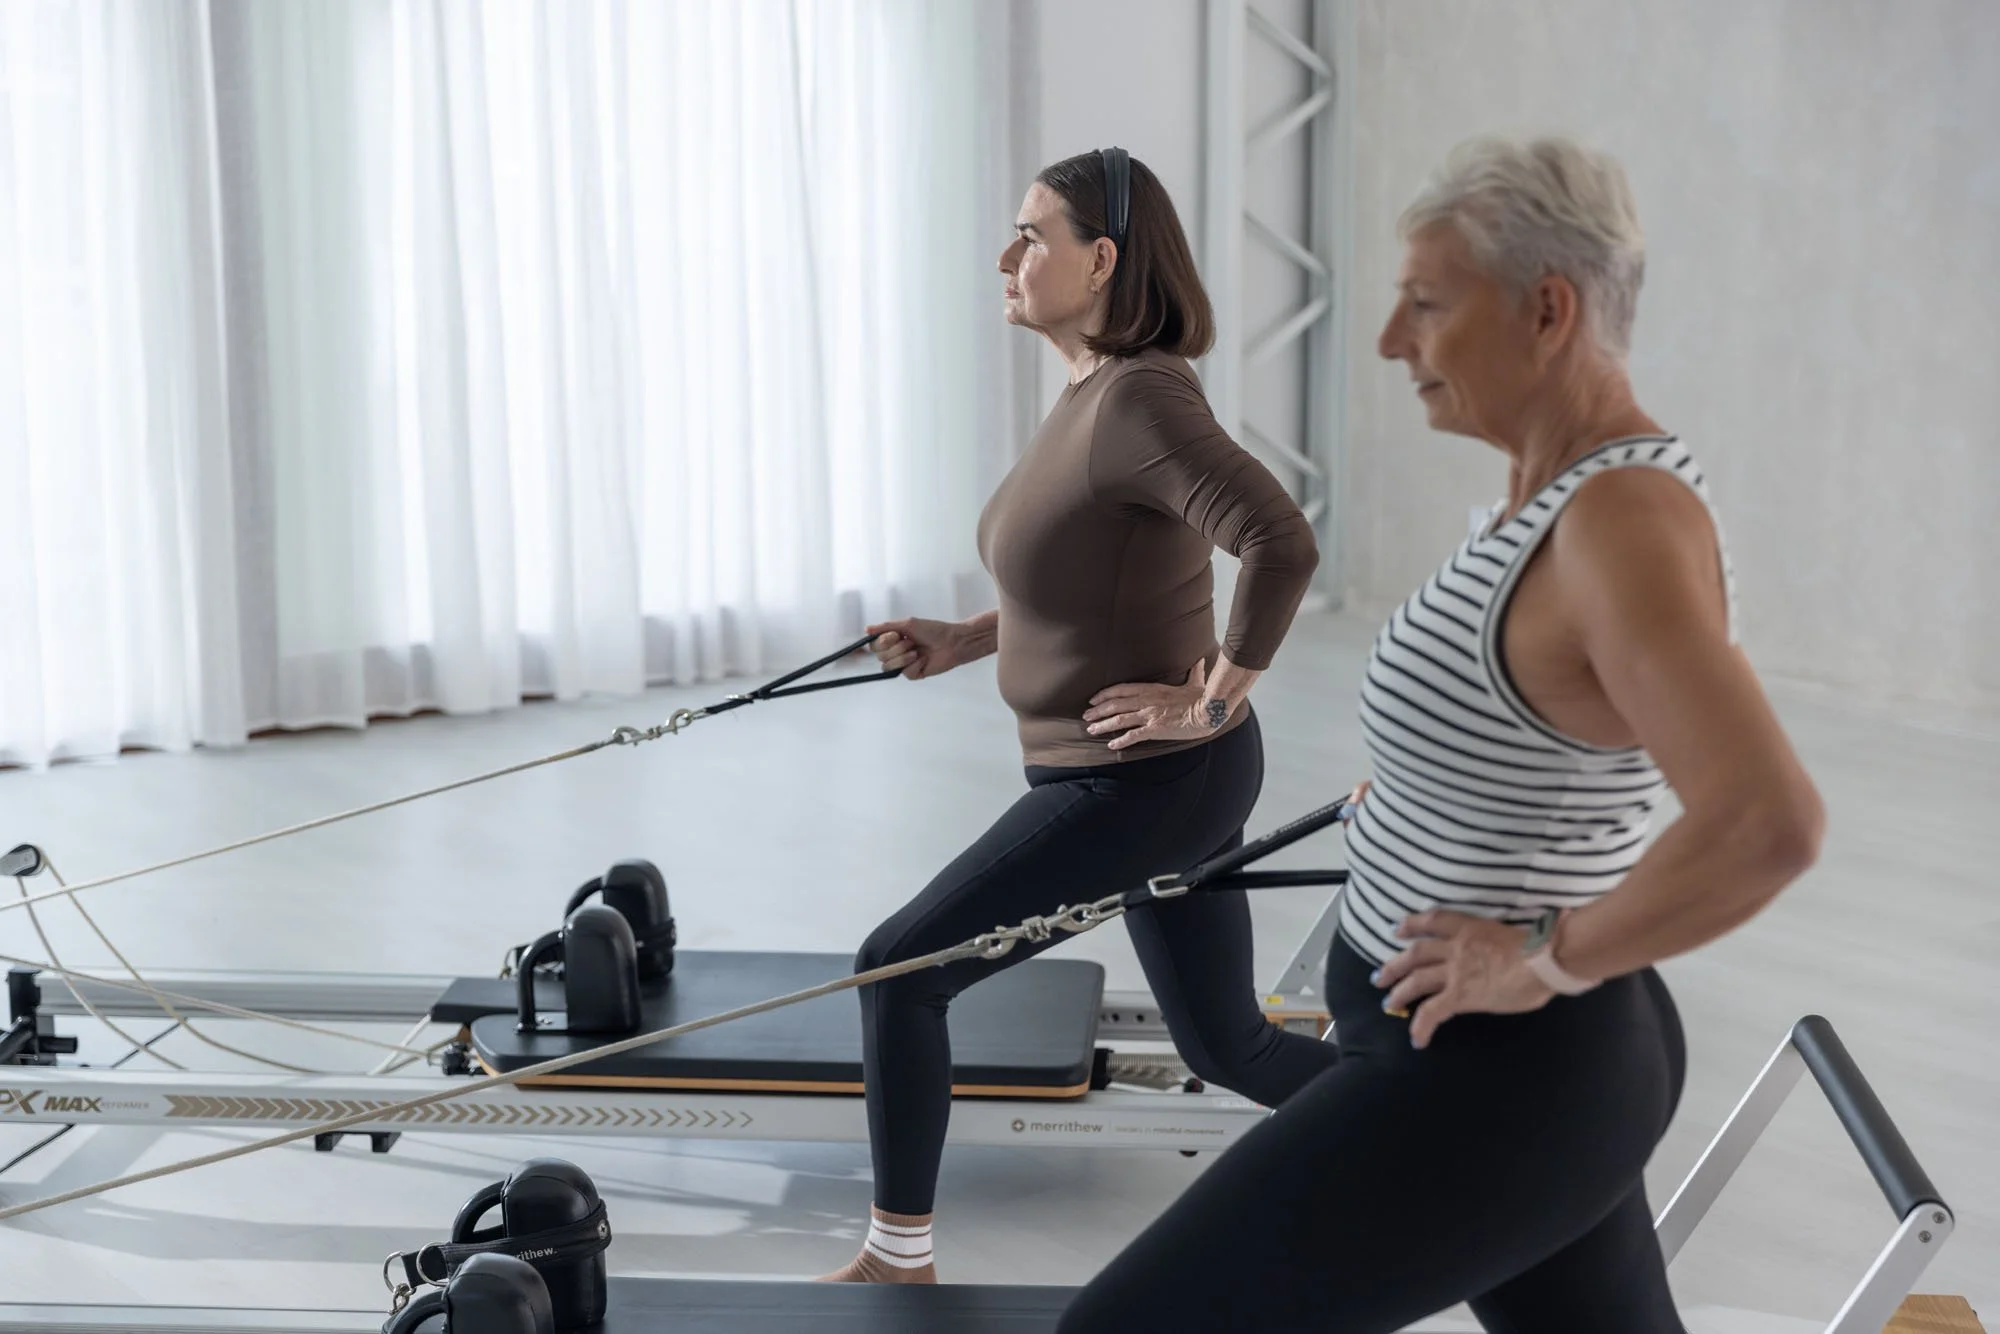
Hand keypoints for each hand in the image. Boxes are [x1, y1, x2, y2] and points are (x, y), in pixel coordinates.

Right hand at [866, 617, 977, 680]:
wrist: (953, 642)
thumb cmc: (933, 630)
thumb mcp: (908, 624)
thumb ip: (886, 627)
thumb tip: (866, 629)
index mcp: (893, 640)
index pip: (874, 646)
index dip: (882, 642)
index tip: (895, 635)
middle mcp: (896, 652)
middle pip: (880, 657)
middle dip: (896, 649)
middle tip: (911, 642)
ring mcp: (904, 664)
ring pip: (889, 667)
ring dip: (903, 657)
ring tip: (917, 651)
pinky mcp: (914, 674)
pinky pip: (905, 673)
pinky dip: (915, 665)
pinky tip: (924, 659)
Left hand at [1083, 658, 1220, 751]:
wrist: (1208, 711)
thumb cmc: (1202, 697)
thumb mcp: (1195, 682)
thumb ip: (1194, 672)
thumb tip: (1200, 661)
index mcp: (1152, 689)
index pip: (1121, 689)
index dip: (1105, 694)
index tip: (1093, 699)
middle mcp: (1146, 701)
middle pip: (1115, 705)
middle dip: (1098, 711)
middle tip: (1086, 716)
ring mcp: (1149, 715)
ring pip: (1119, 720)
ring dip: (1103, 725)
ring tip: (1091, 730)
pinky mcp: (1155, 729)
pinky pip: (1133, 735)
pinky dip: (1121, 741)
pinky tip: (1111, 745)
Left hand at [1371, 909, 1554, 1048]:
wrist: (1543, 959)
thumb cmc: (1540, 947)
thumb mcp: (1511, 935)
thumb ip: (1496, 944)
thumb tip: (1504, 956)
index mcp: (1469, 927)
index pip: (1433, 921)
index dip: (1412, 925)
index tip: (1397, 930)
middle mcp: (1455, 947)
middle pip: (1416, 953)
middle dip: (1395, 965)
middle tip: (1380, 976)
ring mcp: (1455, 971)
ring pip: (1417, 981)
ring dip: (1399, 992)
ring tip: (1388, 1003)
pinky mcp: (1459, 995)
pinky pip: (1432, 1012)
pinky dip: (1421, 1025)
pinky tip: (1417, 1039)